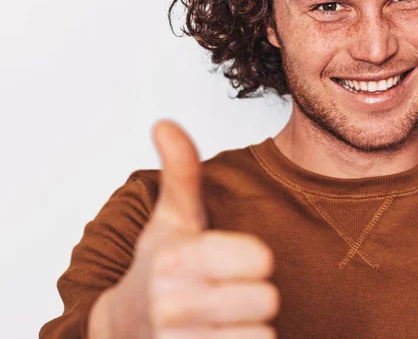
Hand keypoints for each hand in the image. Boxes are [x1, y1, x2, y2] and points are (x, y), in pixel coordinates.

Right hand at [89, 120, 279, 338]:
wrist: (126, 326)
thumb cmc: (159, 265)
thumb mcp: (170, 219)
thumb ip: (180, 172)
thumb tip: (165, 123)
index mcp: (175, 259)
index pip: (258, 259)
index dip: (254, 257)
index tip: (238, 258)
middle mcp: (173, 305)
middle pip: (267, 299)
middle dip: (254, 294)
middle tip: (228, 290)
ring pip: (262, 335)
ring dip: (250, 325)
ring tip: (224, 317)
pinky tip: (222, 336)